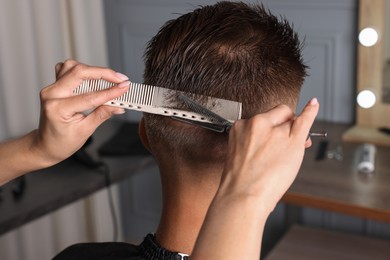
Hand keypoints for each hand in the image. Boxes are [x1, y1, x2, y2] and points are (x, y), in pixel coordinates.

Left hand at [32, 60, 129, 166]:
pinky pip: (67, 69)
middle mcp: (52, 94)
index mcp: (58, 108)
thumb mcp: (85, 131)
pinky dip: (82, 71)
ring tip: (108, 79)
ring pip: (73, 67)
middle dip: (103, 73)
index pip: (90, 96)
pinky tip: (92, 78)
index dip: (111, 91)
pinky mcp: (54, 85)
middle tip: (121, 79)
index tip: (124, 88)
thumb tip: (118, 105)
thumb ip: (102, 114)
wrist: (46, 145)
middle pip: (79, 72)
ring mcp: (51, 88)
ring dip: (93, 70)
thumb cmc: (62, 142)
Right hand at [192, 99, 318, 259]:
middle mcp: (256, 124)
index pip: (262, 118)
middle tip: (285, 142)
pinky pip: (304, 119)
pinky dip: (310, 111)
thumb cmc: (240, 182)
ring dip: (293, 131)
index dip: (272, 126)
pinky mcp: (291, 140)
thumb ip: (252, 143)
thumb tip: (269, 140)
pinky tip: (314, 105)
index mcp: (240, 127)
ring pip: (290, 121)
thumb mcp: (239, 156)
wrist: (243, 195)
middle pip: (277, 115)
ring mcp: (275, 131)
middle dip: (284, 124)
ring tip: (289, 151)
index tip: (274, 136)